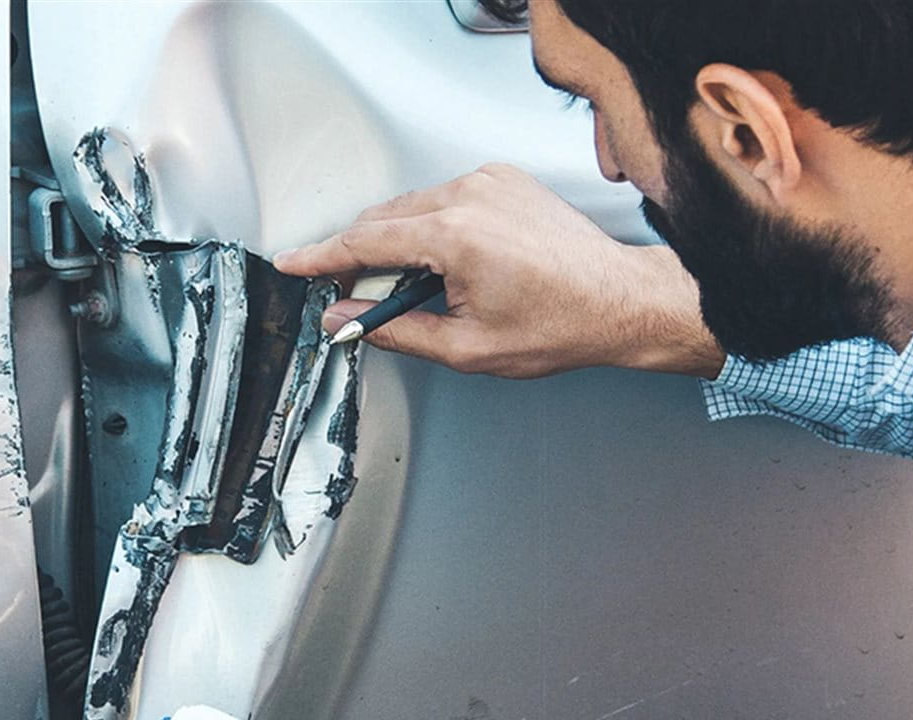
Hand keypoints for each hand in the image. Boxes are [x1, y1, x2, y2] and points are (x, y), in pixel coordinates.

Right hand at [273, 163, 723, 378]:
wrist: (620, 300)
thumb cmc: (561, 323)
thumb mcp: (466, 349)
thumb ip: (394, 330)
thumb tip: (346, 320)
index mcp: (456, 236)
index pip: (364, 243)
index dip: (321, 258)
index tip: (293, 264)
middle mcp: (470, 196)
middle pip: (382, 221)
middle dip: (362, 259)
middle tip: (362, 301)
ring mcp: (488, 181)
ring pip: (410, 207)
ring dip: (399, 243)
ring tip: (421, 289)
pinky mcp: (503, 179)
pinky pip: (444, 197)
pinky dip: (432, 226)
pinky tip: (450, 262)